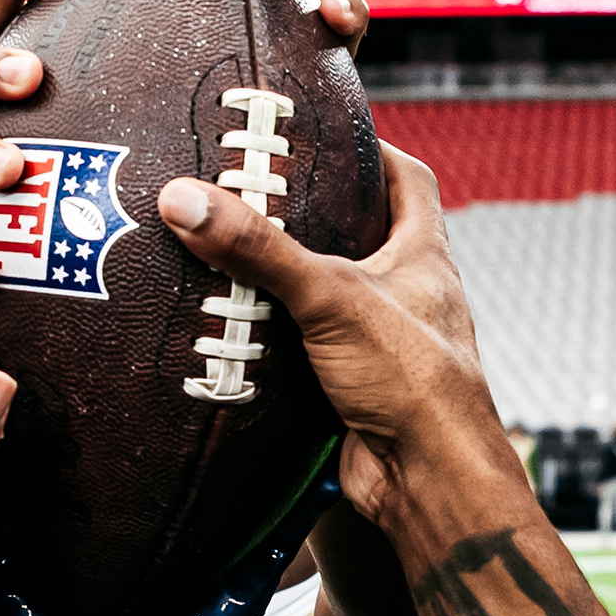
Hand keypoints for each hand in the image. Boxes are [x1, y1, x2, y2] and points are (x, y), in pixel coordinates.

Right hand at [152, 147, 531, 526]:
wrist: (430, 481)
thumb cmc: (413, 381)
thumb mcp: (331, 297)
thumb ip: (259, 250)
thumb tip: (185, 200)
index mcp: (423, 257)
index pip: (410, 180)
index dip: (374, 150)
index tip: (329, 134)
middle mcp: (409, 296)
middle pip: (365, 238)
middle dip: (316, 217)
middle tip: (258, 195)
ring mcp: (383, 345)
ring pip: (331, 300)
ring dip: (288, 284)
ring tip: (230, 256)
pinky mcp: (354, 390)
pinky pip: (308, 354)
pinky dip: (275, 343)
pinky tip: (234, 335)